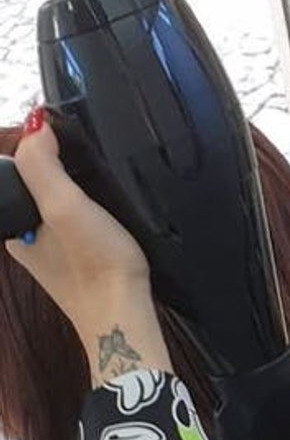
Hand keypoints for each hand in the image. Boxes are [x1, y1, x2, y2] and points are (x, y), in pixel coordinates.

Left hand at [4, 115, 170, 383]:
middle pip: (36, 185)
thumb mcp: (64, 207)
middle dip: (58, 163)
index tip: (65, 133)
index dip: (37, 146)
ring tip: (102, 173)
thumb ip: (43, 166)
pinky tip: (110, 207)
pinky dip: (91, 207)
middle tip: (88, 151)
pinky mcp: (82, 260)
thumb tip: (37, 123)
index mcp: (13, 225)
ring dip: (77, 184)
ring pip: (57, 202)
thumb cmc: (94, 264)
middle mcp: (27, 237)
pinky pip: (77, 221)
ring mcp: (54, 251)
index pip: (16, 172)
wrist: (126, 317)